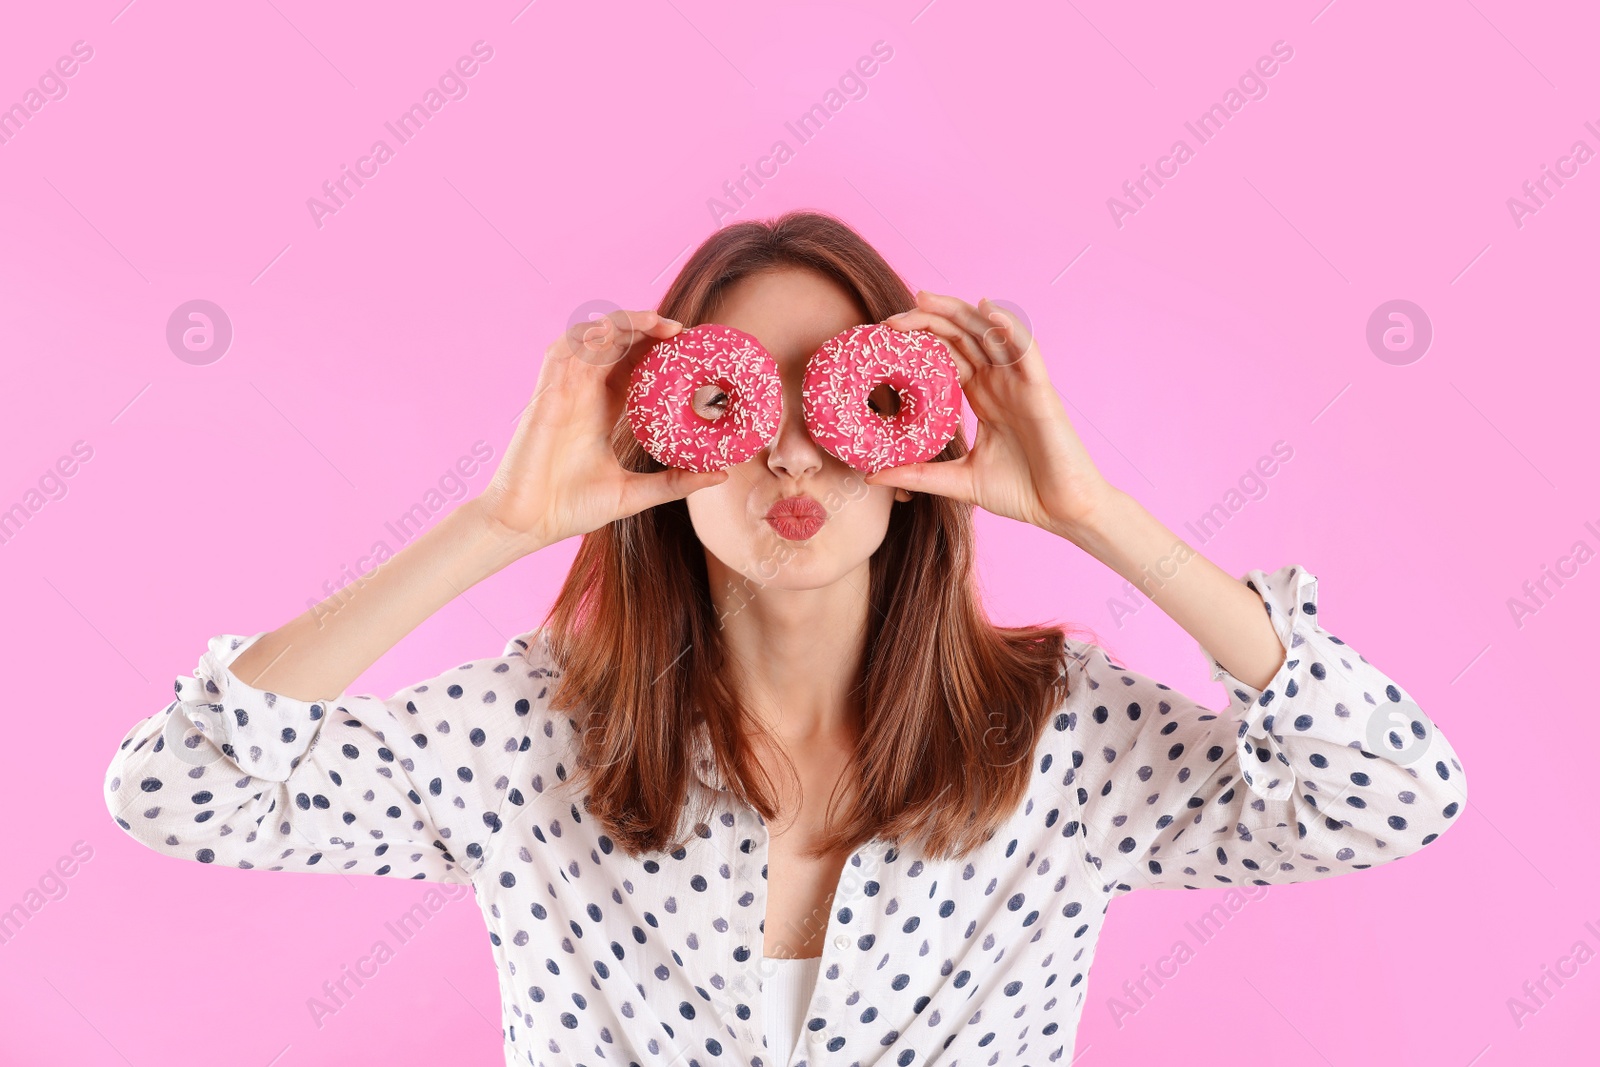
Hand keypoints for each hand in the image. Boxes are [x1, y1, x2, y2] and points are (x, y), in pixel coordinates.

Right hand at [477, 310, 729, 548]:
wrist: (527, 524)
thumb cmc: (571, 509)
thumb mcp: (634, 493)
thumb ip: (674, 482)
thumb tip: (721, 473)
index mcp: (603, 409)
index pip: (634, 365)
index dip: (660, 350)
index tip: (694, 349)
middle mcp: (584, 393)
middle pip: (617, 345)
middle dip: (647, 329)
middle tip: (683, 331)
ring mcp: (563, 390)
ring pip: (592, 338)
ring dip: (623, 323)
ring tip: (657, 323)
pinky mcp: (545, 394)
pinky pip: (564, 351)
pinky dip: (588, 336)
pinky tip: (614, 332)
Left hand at [867, 290, 1116, 538]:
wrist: (1062, 511)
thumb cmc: (1020, 493)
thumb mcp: (958, 482)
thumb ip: (918, 474)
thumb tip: (872, 476)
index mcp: (982, 395)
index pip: (947, 354)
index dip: (920, 339)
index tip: (884, 337)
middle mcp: (1000, 382)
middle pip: (962, 336)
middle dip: (928, 320)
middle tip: (891, 318)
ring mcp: (1020, 382)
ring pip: (989, 333)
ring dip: (958, 311)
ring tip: (925, 299)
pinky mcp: (1040, 390)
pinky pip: (1026, 349)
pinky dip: (1009, 326)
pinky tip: (986, 310)